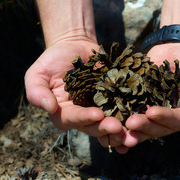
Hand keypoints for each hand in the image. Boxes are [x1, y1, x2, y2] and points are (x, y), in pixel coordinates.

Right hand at [25, 38, 128, 152]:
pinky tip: (141, 122)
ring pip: (109, 125)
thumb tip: (49, 108)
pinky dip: (130, 118)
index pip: (72, 120)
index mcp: (63, 114)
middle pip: (93, 127)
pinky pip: (122, 111)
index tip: (97, 115)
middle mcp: (82, 117)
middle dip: (105, 128)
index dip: (84, 119)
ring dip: (120, 130)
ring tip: (132, 131)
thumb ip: (37, 92)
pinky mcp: (113, 101)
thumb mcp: (37, 74)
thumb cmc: (52, 60)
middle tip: (118, 127)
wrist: (74, 47)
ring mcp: (99, 110)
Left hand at [123, 43, 179, 145]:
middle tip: (130, 122)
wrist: (176, 48)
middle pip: (159, 128)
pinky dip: (121, 121)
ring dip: (131, 129)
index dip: (166, 118)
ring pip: (143, 126)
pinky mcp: (140, 103)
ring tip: (117, 129)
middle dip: (145, 126)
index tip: (152, 112)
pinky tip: (109, 124)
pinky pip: (131, 114)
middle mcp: (172, 118)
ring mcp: (155, 112)